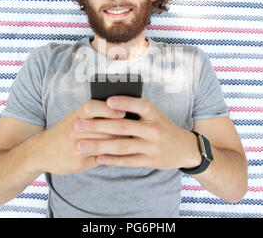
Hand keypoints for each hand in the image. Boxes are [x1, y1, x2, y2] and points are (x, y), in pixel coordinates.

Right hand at [38, 99, 126, 174]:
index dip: (108, 109)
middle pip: (103, 127)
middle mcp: (75, 129)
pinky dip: (112, 155)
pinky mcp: (78, 160)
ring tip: (133, 141)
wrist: (41, 152)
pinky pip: (100, 157)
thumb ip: (93, 116)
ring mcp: (76, 145)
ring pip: (104, 143)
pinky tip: (122, 154)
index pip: (91, 107)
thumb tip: (121, 112)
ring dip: (120, 142)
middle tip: (137, 129)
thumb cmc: (63, 132)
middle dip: (121, 129)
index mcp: (75, 115)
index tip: (124, 111)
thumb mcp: (74, 118)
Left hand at [72, 96, 201, 169]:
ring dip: (99, 145)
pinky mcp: (151, 161)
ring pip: (121, 146)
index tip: (107, 101)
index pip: (138, 105)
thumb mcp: (155, 114)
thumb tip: (107, 104)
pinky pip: (128, 161)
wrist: (185, 148)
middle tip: (78, 124)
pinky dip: (112, 160)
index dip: (124, 102)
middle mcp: (153, 129)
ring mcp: (152, 146)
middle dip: (97, 126)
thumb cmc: (162, 127)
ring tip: (80, 144)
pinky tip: (97, 158)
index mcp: (154, 113)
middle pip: (122, 127)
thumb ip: (136, 110)